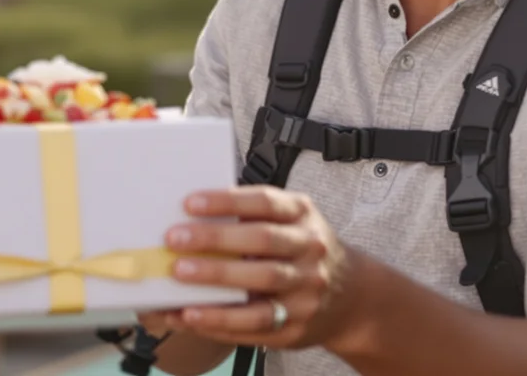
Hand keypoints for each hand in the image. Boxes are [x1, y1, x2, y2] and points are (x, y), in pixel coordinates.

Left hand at [152, 187, 359, 351]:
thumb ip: (252, 217)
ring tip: (179, 276)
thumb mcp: (291, 222)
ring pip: (261, 282)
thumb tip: (191, 218)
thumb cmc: (303, 251)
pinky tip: (191, 315)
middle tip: (175, 240)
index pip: (265, 202)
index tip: (190, 203)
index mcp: (302, 215)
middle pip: (262, 241)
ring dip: (216, 279)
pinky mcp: (297, 325)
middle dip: (215, 240)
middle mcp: (310, 250)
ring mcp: (307, 290)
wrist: (352, 297)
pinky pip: (256, 324)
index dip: (227, 201)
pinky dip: (219, 320)